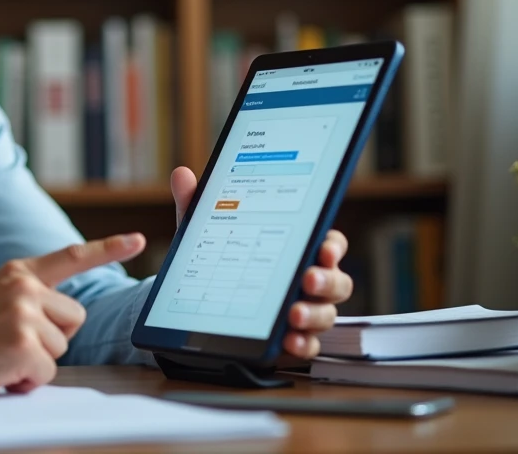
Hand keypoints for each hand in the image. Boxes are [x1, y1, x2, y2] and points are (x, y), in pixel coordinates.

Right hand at [0, 233, 145, 395]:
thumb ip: (30, 296)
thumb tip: (65, 319)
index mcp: (20, 272)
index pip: (71, 256)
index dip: (108, 248)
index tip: (138, 240)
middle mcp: (25, 287)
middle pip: (74, 318)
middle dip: (53, 337)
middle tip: (13, 342)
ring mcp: (24, 314)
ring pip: (61, 347)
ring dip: (36, 360)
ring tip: (1, 355)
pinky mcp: (22, 344)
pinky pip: (46, 372)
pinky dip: (26, 380)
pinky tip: (0, 370)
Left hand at [169, 166, 353, 360]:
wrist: (204, 303)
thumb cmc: (221, 259)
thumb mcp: (206, 231)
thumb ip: (197, 204)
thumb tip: (180, 174)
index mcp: (296, 247)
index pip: (328, 243)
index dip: (332, 245)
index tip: (323, 248)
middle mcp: (308, 280)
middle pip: (336, 280)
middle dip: (327, 279)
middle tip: (307, 278)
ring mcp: (304, 310)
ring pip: (326, 313)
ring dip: (315, 314)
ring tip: (294, 314)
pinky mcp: (293, 338)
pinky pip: (309, 344)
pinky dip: (303, 343)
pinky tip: (289, 340)